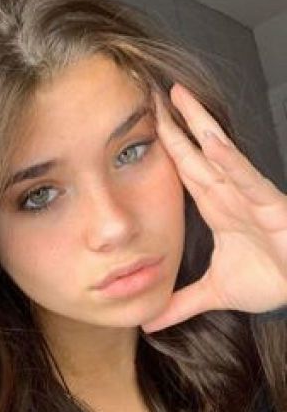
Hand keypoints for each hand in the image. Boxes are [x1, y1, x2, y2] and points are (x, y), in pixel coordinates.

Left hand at [141, 83, 286, 333]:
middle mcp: (229, 196)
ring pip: (220, 156)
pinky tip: (212, 140)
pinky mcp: (271, 207)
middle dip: (172, 123)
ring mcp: (250, 198)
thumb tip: (148, 321)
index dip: (163, 146)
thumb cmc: (270, 280)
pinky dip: (230, 161)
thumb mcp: (214, 292)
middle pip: (194, 153)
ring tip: (176, 97)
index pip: (183, 170)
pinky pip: (247, 179)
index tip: (140, 121)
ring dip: (198, 126)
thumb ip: (180, 303)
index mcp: (215, 208)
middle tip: (148, 91)